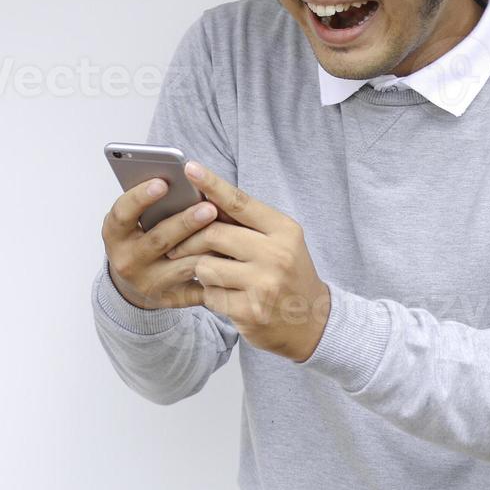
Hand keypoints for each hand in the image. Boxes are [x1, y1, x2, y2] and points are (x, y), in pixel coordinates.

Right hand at [100, 177, 218, 310]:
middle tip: (209, 207)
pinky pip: (197, 289)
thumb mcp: (136, 218)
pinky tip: (232, 260)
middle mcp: (127, 260)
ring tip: (229, 232)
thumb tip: (184, 176)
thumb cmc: (142, 236)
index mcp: (115, 234)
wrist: (135, 280)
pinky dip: (215, 274)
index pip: (123, 213)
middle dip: (185, 222)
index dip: (140, 197)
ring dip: (206, 248)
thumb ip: (153, 201)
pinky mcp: (171, 299)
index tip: (162, 182)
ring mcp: (148, 282)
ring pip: (182, 266)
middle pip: (158, 240)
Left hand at [163, 161, 330, 361]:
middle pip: (214, 234)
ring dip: (200, 270)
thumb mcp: (279, 241)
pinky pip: (209, 295)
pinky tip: (222, 295)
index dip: (212, 184)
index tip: (189, 168)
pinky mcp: (250, 311)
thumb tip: (203, 198)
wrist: (312, 321)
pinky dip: (209, 294)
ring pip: (205, 266)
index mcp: (284, 230)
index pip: (240, 202)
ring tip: (212, 274)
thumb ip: (246, 223)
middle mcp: (277, 254)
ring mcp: (264, 285)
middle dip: (189, 239)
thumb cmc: (288, 273)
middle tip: (177, 245)